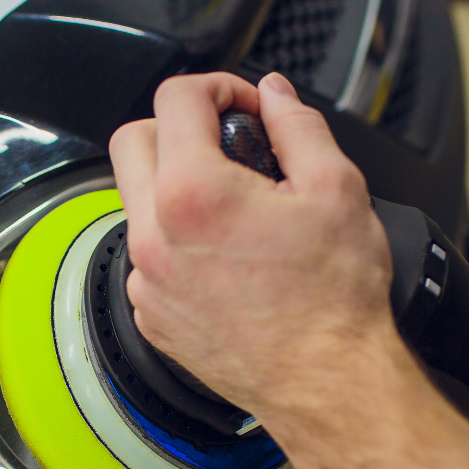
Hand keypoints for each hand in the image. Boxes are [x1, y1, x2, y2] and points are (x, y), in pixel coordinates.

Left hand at [110, 71, 402, 433]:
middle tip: (223, 141)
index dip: (218, 85)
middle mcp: (154, 236)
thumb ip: (297, 125)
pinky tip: (221, 255)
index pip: (175, 98)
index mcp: (193, 195)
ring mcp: (146, 279)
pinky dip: (174, 240)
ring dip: (172, 184)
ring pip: (135, 201)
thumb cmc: (333, 302)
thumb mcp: (337, 187)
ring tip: (230, 203)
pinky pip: (145, 255)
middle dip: (175, 126)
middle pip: (131, 141)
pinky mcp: (150, 312)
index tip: (243, 105)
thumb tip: (273, 96)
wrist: (324, 383)